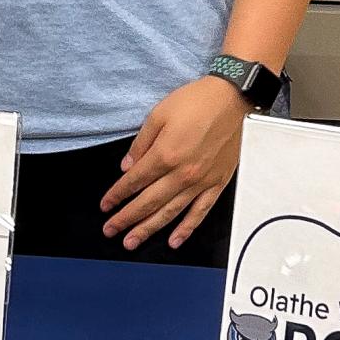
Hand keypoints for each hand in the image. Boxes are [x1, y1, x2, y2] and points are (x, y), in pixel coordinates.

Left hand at [98, 76, 248, 251]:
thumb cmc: (198, 102)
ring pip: (170, 213)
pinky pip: (200, 212)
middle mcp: (182, 173)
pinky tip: (174, 240)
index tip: (106, 205)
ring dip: (149, 229)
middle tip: (110, 230)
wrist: (233, 99)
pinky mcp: (217, 184)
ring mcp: (200, 182)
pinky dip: (186, 229)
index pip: (134, 181)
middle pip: (148, 202)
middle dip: (126, 219)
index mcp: (165, 154)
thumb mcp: (159, 113)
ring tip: (132, 241)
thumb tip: (127, 166)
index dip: (117, 195)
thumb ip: (141, 143)